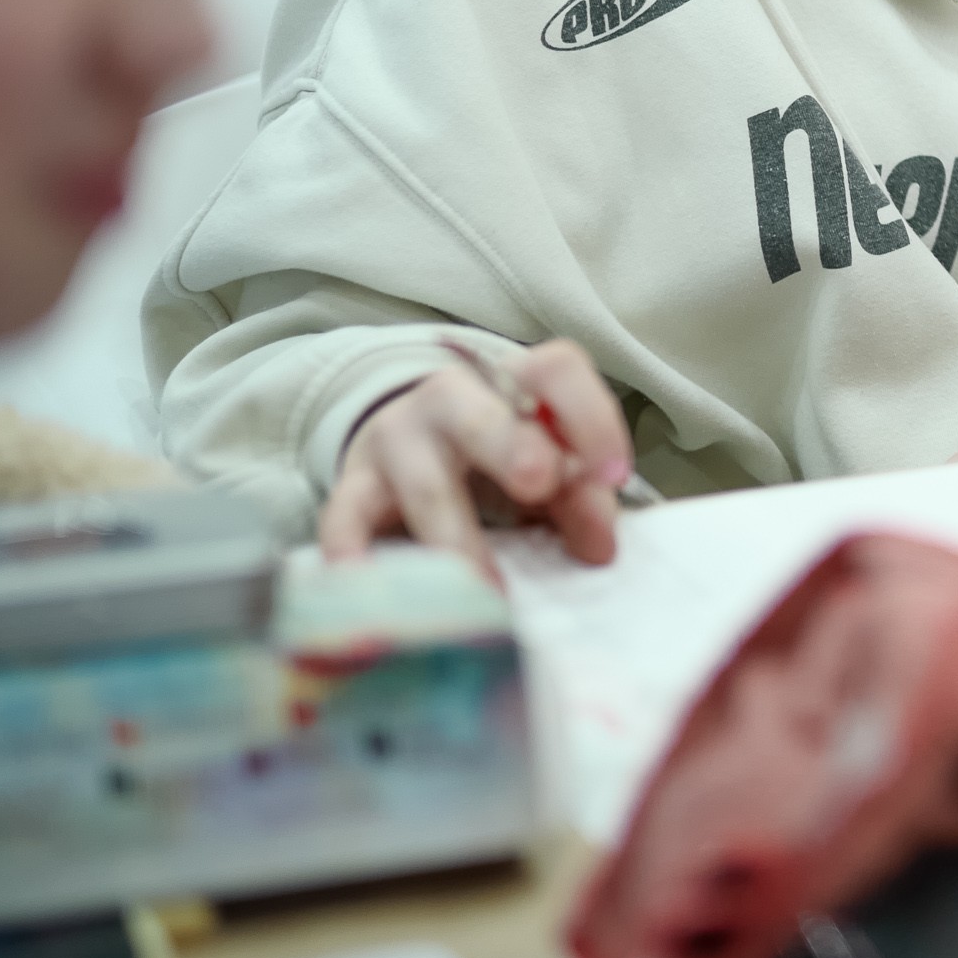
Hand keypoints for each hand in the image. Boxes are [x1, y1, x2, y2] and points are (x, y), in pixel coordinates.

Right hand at [321, 338, 630, 576]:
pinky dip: (351, 547)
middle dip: (509, 446)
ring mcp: (395, 440)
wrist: (405, 444)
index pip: (556, 370)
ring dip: (455, 534)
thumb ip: (579, 497)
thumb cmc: (496, 460)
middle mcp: (450, 400)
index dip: (590, 415)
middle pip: (478, 414)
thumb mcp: (546, 468)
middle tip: (540, 484)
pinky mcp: (352, 486)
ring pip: (421, 478)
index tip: (614, 475)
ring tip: (485, 587)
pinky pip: (343, 513)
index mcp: (513, 383)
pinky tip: (364, 579)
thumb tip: (599, 546)